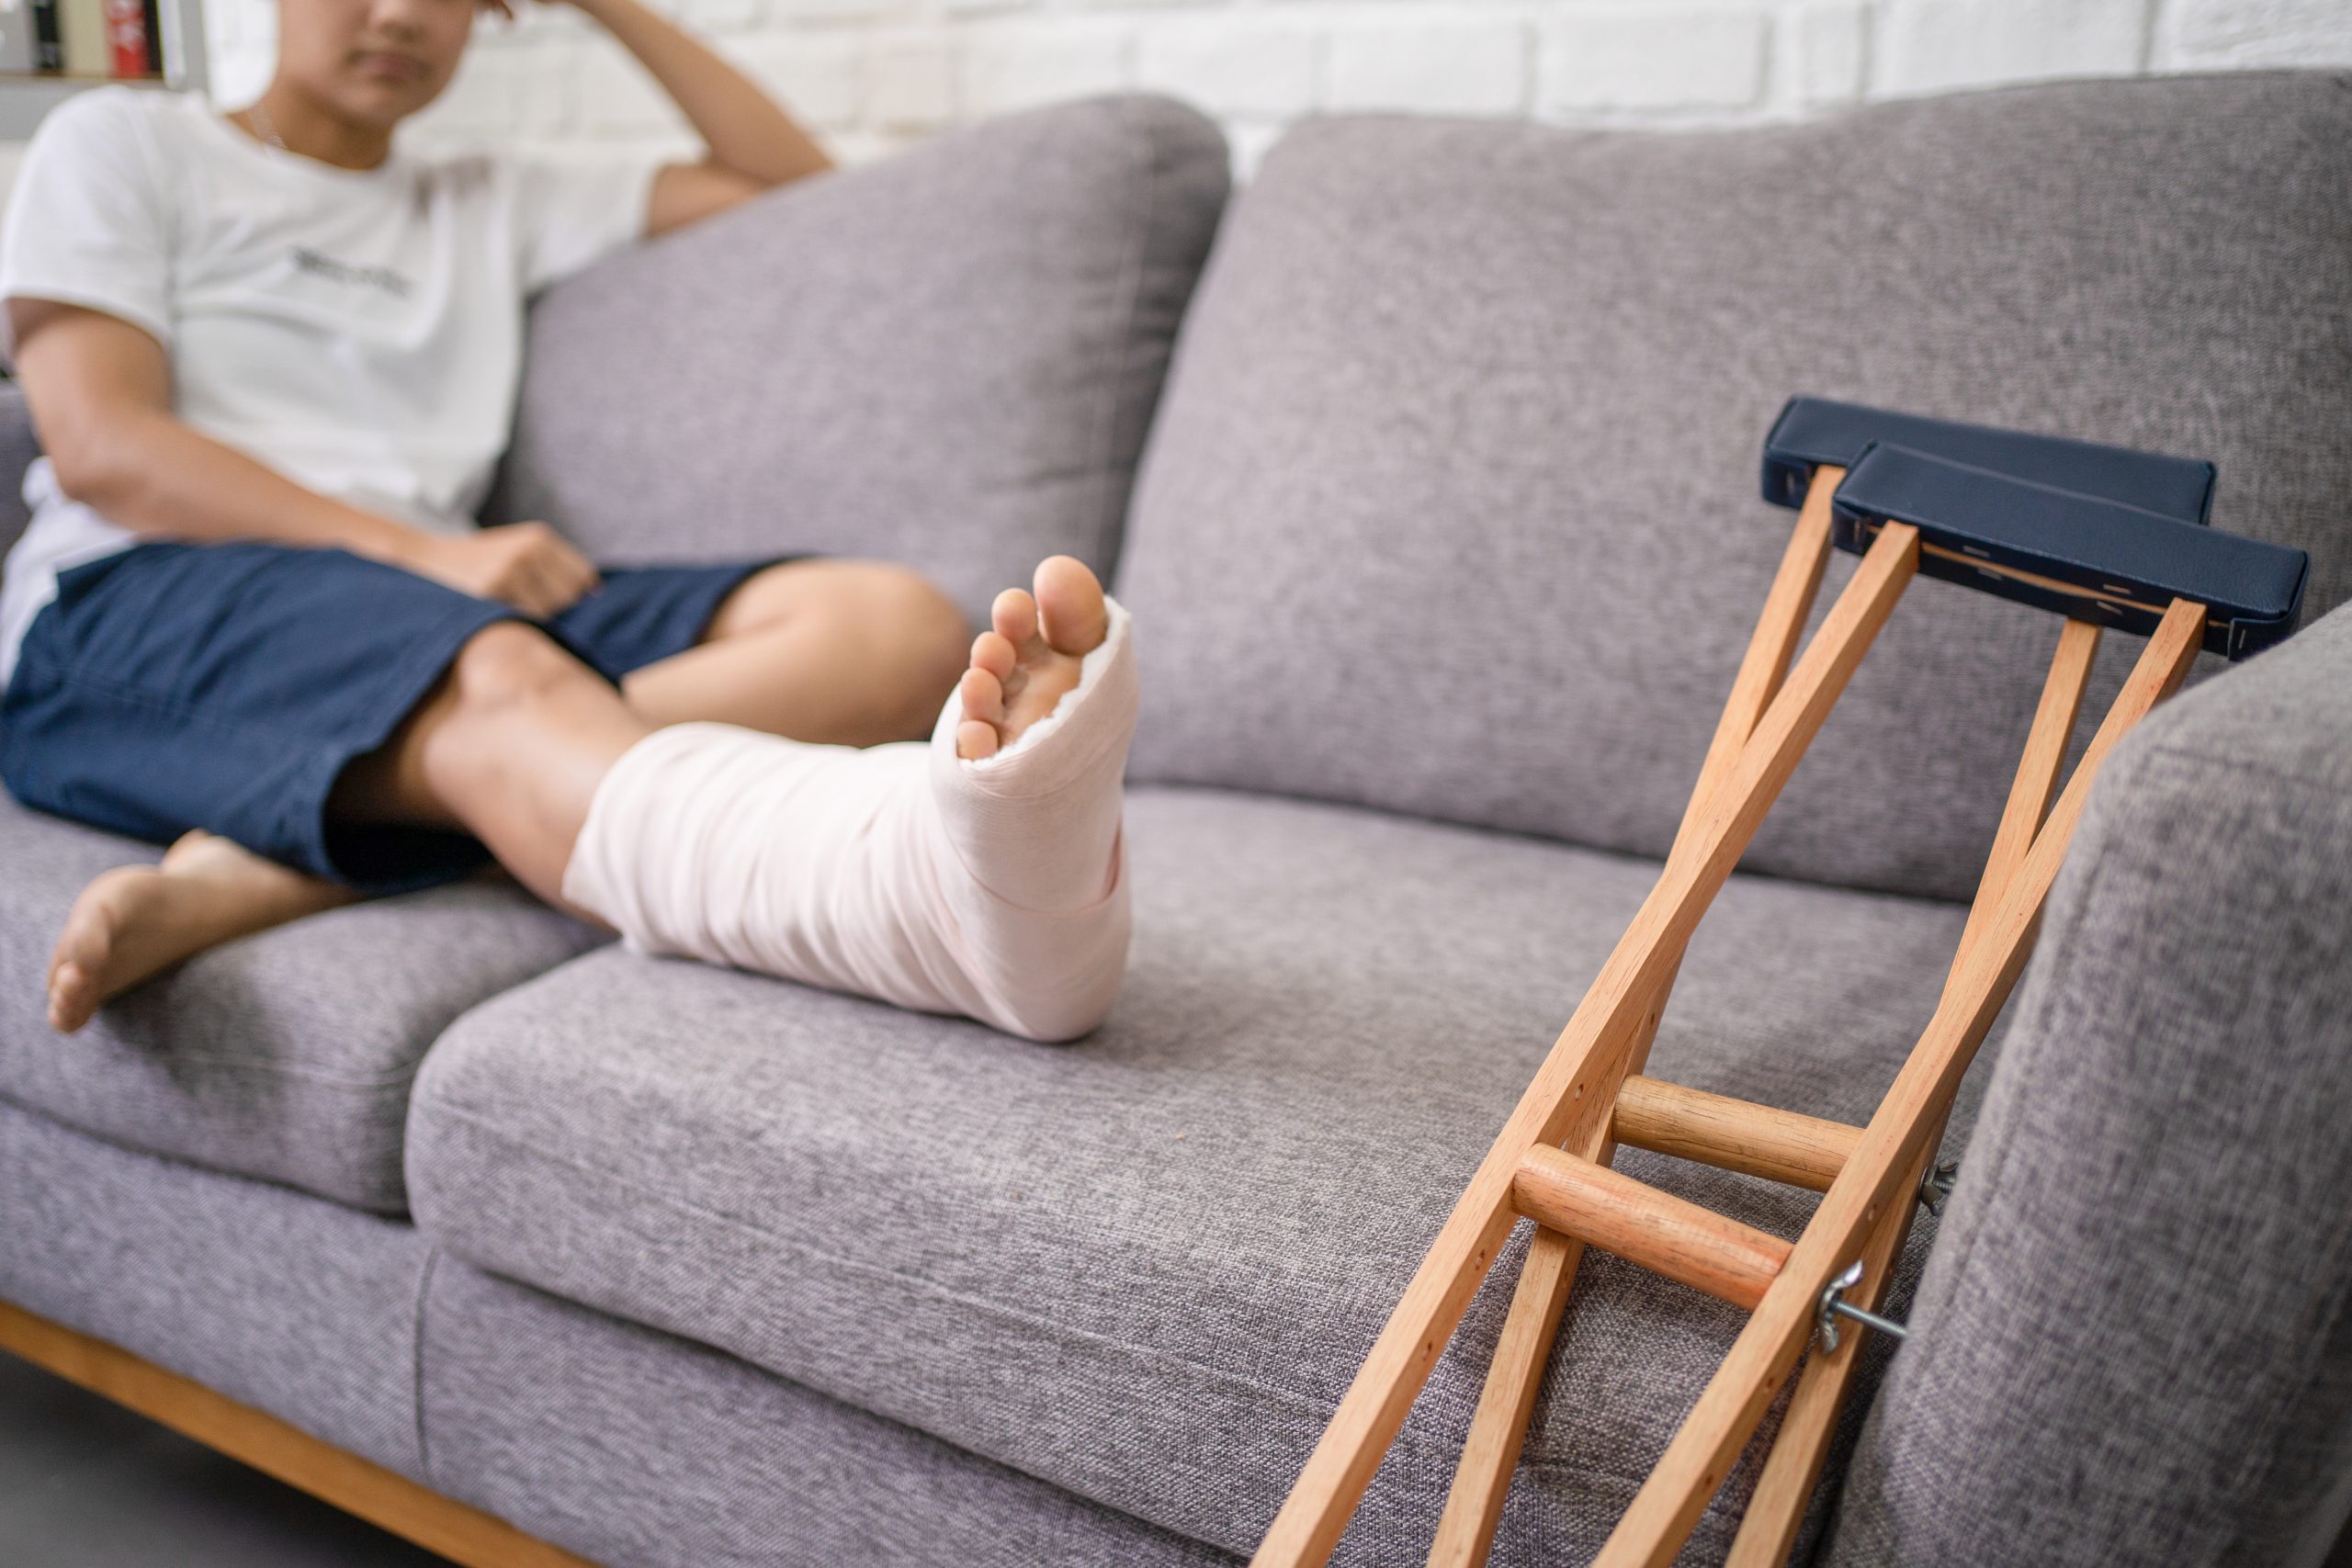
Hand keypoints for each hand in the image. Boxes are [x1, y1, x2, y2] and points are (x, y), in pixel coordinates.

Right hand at [397, 523, 599, 618]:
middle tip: (517, 600)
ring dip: (533, 617)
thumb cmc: (477, 562)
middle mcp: (528, 549)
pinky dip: (516, 623)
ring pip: (549, 611)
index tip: (546, 597)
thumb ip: (555, 566)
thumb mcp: (517, 549)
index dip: (572, 594)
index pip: (583, 577)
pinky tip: (494, 612)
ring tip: (502, 603)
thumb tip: (595, 591)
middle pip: (570, 596)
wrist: (422, 560)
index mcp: (538, 537)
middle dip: (553, 605)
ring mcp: (511, 570)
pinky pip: (524, 620)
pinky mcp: (492, 591)